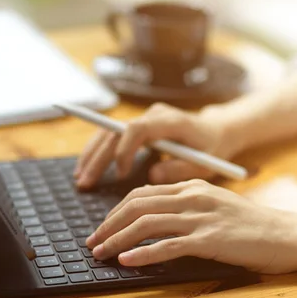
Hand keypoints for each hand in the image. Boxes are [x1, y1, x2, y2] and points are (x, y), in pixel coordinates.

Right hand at [74, 103, 241, 188]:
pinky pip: (112, 136)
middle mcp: (152, 115)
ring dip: (92, 155)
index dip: (125, 150)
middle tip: (85, 182)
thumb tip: (153, 175)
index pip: (137, 129)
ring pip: (109, 133)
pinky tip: (86, 169)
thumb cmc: (213, 148)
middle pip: (116, 132)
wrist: (217, 130)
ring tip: (80, 179)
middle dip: (99, 158)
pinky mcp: (139, 126)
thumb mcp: (205, 163)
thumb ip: (180, 168)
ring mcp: (144, 118)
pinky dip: (98, 152)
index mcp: (170, 120)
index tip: (122, 174)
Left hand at [85, 179, 296, 273]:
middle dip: (108, 225)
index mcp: (192, 187)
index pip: (142, 194)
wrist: (286, 235)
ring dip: (117, 239)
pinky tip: (127, 261)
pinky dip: (143, 253)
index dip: (116, 212)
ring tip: (100, 253)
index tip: (102, 228)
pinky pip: (167, 245)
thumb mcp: (216, 206)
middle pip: (136, 205)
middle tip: (92, 242)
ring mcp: (201, 218)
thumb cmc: (252, 226)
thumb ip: (188, 207)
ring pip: (146, 224)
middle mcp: (193, 197)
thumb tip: (155, 220)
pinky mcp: (209, 239)